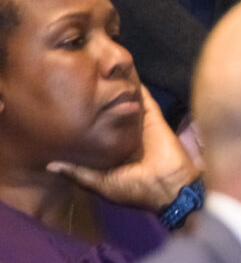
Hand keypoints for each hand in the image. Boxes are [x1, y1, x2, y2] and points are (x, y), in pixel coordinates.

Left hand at [47, 86, 198, 213]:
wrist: (168, 187)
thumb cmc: (133, 188)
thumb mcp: (99, 184)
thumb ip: (77, 173)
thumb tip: (49, 164)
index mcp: (113, 153)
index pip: (96, 134)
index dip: (84, 123)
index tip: (66, 110)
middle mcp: (126, 137)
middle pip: (109, 116)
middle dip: (98, 103)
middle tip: (81, 85)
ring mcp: (140, 126)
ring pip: (125, 104)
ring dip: (117, 91)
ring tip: (101, 74)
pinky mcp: (153, 118)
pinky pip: (145, 99)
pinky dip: (137, 88)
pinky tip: (126, 73)